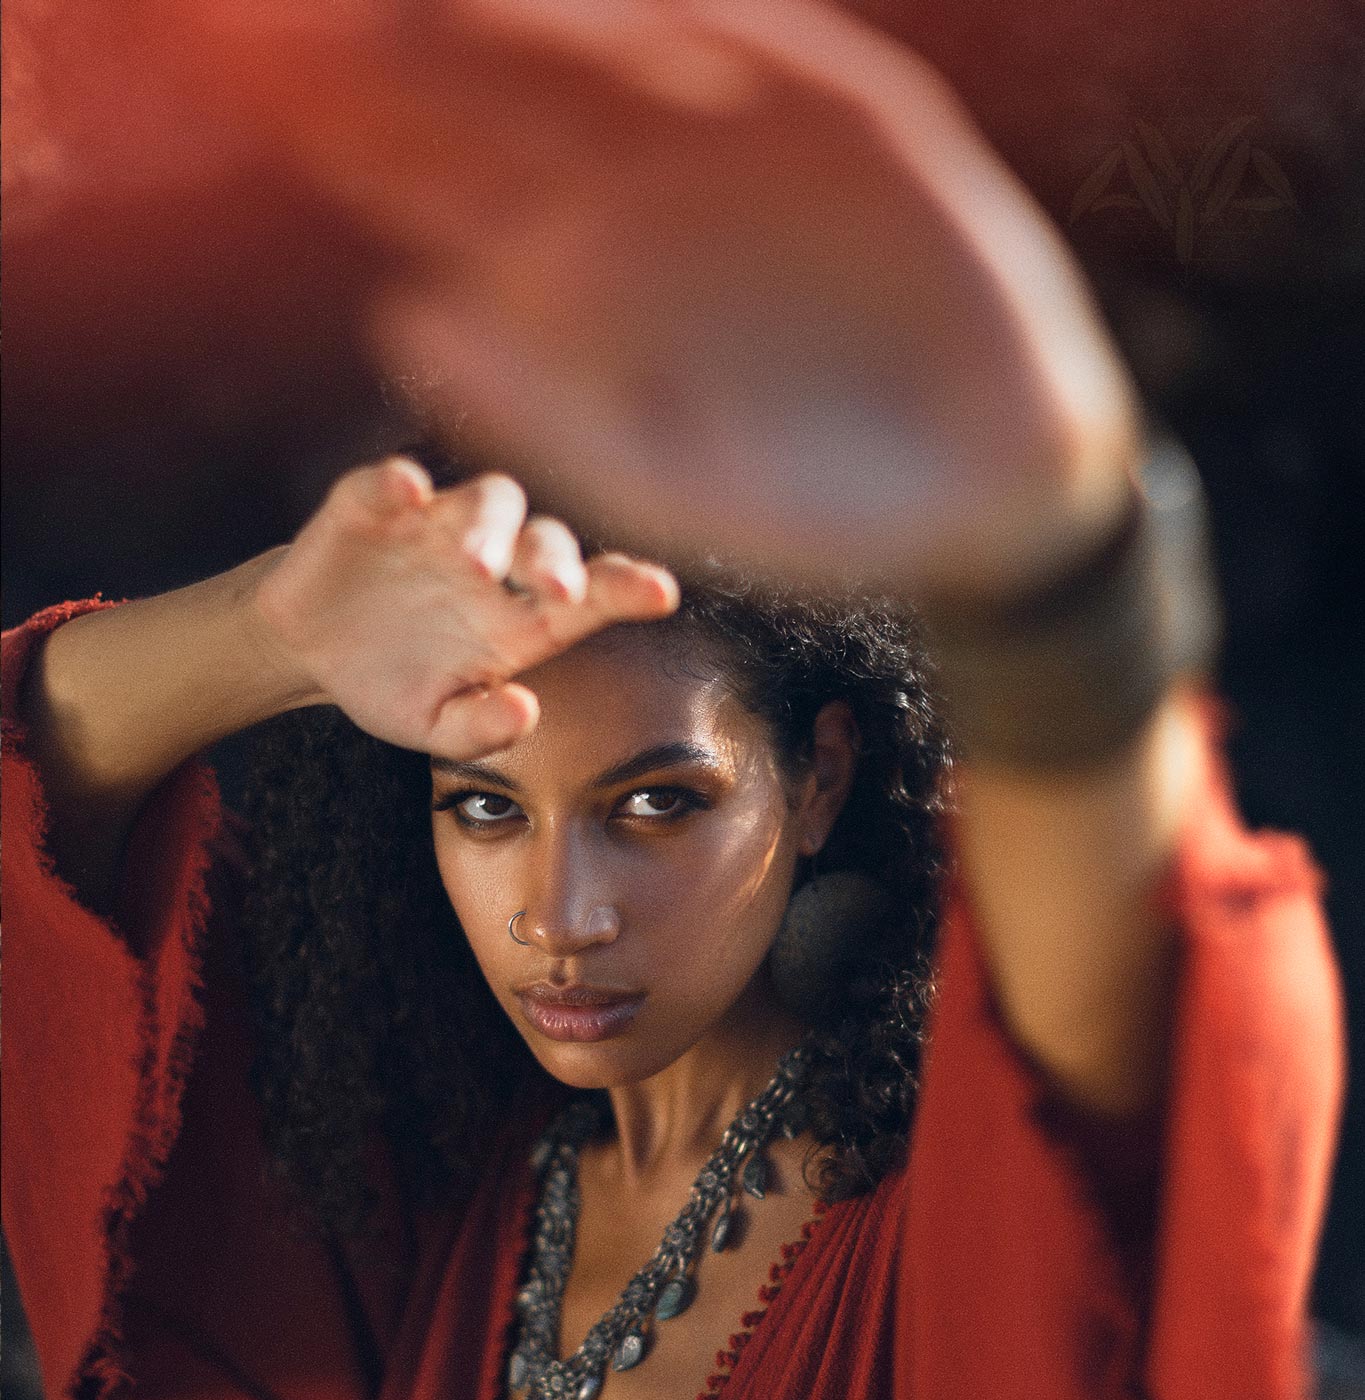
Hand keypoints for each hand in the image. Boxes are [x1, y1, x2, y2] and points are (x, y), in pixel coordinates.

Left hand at [152, 0, 1141, 602]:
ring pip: (603, 32)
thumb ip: (546, 403)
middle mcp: (647, 194)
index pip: (435, 171)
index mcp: (584, 282)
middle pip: (493, 78)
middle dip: (388, 24)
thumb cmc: (825, 503)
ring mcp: (739, 144)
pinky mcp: (845, 115)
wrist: (991, 486)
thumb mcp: (669, 477)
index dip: (338, 108)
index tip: (235, 53)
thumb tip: (411, 311)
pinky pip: (745, 33)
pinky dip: (678, 3)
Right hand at [248, 457, 677, 757]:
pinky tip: (407, 491)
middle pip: (546, 538)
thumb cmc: (394, 684)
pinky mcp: (374, 503)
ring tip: (476, 564)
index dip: (626, 588)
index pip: (589, 597)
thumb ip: (481, 730)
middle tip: (560, 590)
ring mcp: (437, 524)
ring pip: (488, 499)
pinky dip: (399, 482)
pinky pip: (393, 481)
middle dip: (555, 560)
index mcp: (520, 618)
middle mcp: (494, 560)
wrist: (311, 652)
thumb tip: (527, 712)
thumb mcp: (433, 728)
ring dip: (489, 525)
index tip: (662, 593)